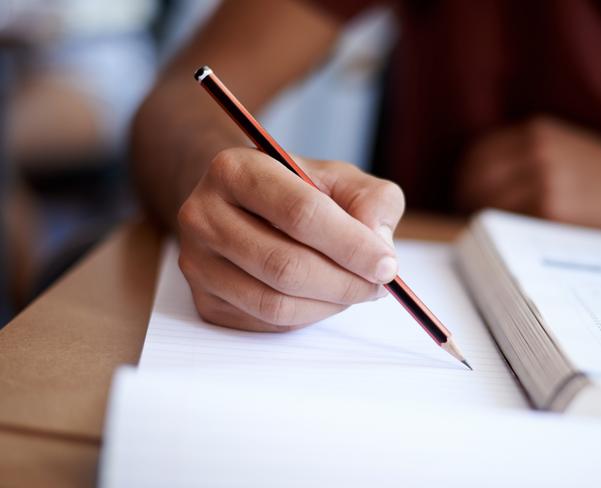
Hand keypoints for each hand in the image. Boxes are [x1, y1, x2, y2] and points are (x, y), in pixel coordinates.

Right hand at [177, 148, 404, 331]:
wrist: (242, 205)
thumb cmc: (295, 190)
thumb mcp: (339, 178)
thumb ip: (371, 200)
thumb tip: (378, 246)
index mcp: (235, 170)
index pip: (299, 213)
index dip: (350, 245)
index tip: (387, 265)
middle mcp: (203, 214)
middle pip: (285, 265)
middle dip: (344, 282)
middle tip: (379, 285)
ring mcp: (198, 262)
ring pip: (275, 302)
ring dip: (329, 304)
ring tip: (355, 290)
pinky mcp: (204, 299)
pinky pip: (266, 322)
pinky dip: (307, 316)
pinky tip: (322, 296)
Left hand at [456, 116, 600, 230]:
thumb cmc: (593, 174)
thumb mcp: (557, 145)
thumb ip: (518, 154)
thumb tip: (471, 179)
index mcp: (534, 132)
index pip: (476, 154)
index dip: (464, 176)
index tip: (462, 191)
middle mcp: (535, 151)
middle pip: (475, 179)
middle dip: (466, 198)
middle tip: (467, 213)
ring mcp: (542, 180)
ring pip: (488, 201)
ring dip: (479, 215)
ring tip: (483, 225)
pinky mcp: (549, 209)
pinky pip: (507, 219)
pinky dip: (499, 227)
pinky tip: (502, 233)